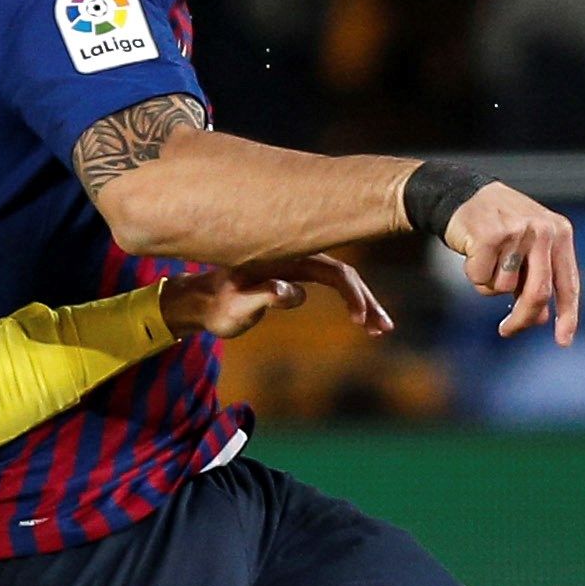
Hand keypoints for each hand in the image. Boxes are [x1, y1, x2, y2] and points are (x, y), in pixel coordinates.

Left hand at [161, 255, 393, 341]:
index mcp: (285, 259)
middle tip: (383, 328)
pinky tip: (361, 320)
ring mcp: (298, 265)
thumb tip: (292, 292)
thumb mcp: (235, 306)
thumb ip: (262, 296)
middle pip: (343, 273)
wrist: (201, 301)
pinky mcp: (298, 275)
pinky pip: (332, 284)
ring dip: (364, 301)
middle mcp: (295, 256)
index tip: (359, 318)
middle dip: (366, 299)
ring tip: (381, 329)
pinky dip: (350, 300)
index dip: (350, 292)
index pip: (330, 270)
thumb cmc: (216, 306)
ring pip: (341, 278)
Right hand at [441, 182, 581, 342]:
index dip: (568, 316)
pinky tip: (473, 252)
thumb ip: (536, 281)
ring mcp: (517, 232)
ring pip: (504, 288)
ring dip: (490, 284)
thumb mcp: (526, 251)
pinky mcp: (490, 236)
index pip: (567, 283)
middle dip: (522, 317)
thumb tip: (540, 319)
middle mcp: (543, 231)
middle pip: (538, 293)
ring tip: (487, 259)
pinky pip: (481, 278)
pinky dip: (473, 274)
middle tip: (506, 330)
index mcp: (559, 233)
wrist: (462, 194)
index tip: (563, 341)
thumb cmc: (498, 226)